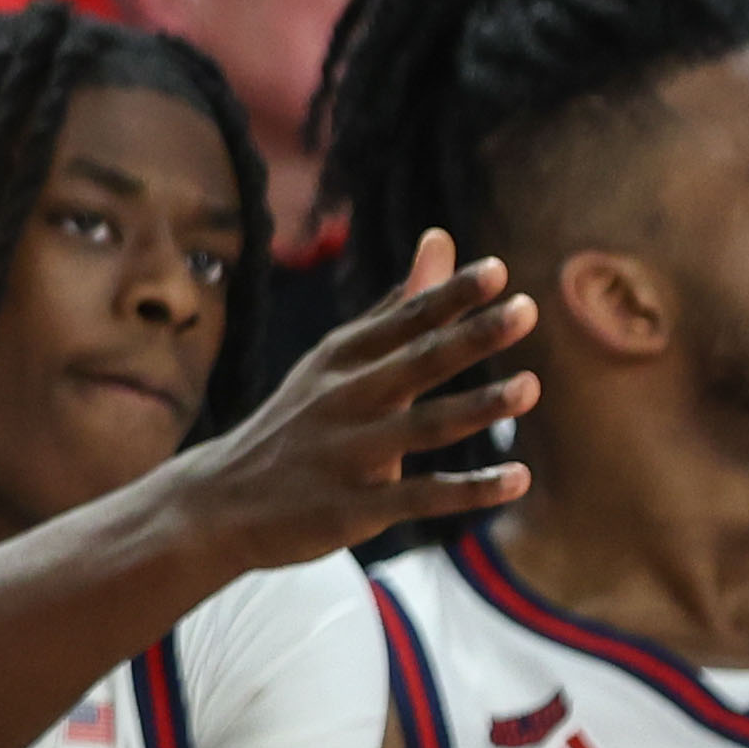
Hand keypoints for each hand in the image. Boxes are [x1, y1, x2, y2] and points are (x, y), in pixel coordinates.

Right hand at [167, 228, 534, 570]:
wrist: (218, 502)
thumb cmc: (297, 423)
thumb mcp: (336, 360)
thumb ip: (397, 308)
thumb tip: (440, 239)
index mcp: (341, 360)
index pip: (403, 321)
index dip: (449, 296)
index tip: (497, 271)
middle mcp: (343, 399)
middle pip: (415, 364)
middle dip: (470, 337)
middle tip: (525, 312)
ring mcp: (346, 454)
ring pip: (421, 427)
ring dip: (476, 408)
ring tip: (530, 388)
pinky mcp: (351, 508)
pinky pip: (419, 497)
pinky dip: (470, 491)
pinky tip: (518, 479)